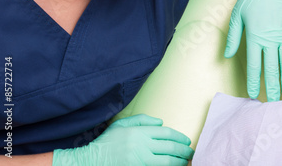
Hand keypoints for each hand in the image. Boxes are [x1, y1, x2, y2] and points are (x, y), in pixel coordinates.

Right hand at [53, 114, 193, 165]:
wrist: (90, 161)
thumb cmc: (107, 142)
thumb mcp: (121, 125)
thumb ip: (142, 120)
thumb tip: (161, 122)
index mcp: (139, 132)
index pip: (166, 133)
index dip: (179, 137)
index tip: (186, 141)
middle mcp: (141, 145)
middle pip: (169, 147)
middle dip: (183, 150)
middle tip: (191, 152)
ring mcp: (139, 159)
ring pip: (166, 161)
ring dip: (179, 161)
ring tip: (186, 161)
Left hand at [225, 0, 281, 100]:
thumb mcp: (236, 15)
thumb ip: (233, 37)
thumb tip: (229, 55)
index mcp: (255, 36)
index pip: (255, 65)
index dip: (255, 82)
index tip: (255, 94)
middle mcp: (271, 38)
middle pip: (272, 68)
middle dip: (272, 86)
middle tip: (274, 100)